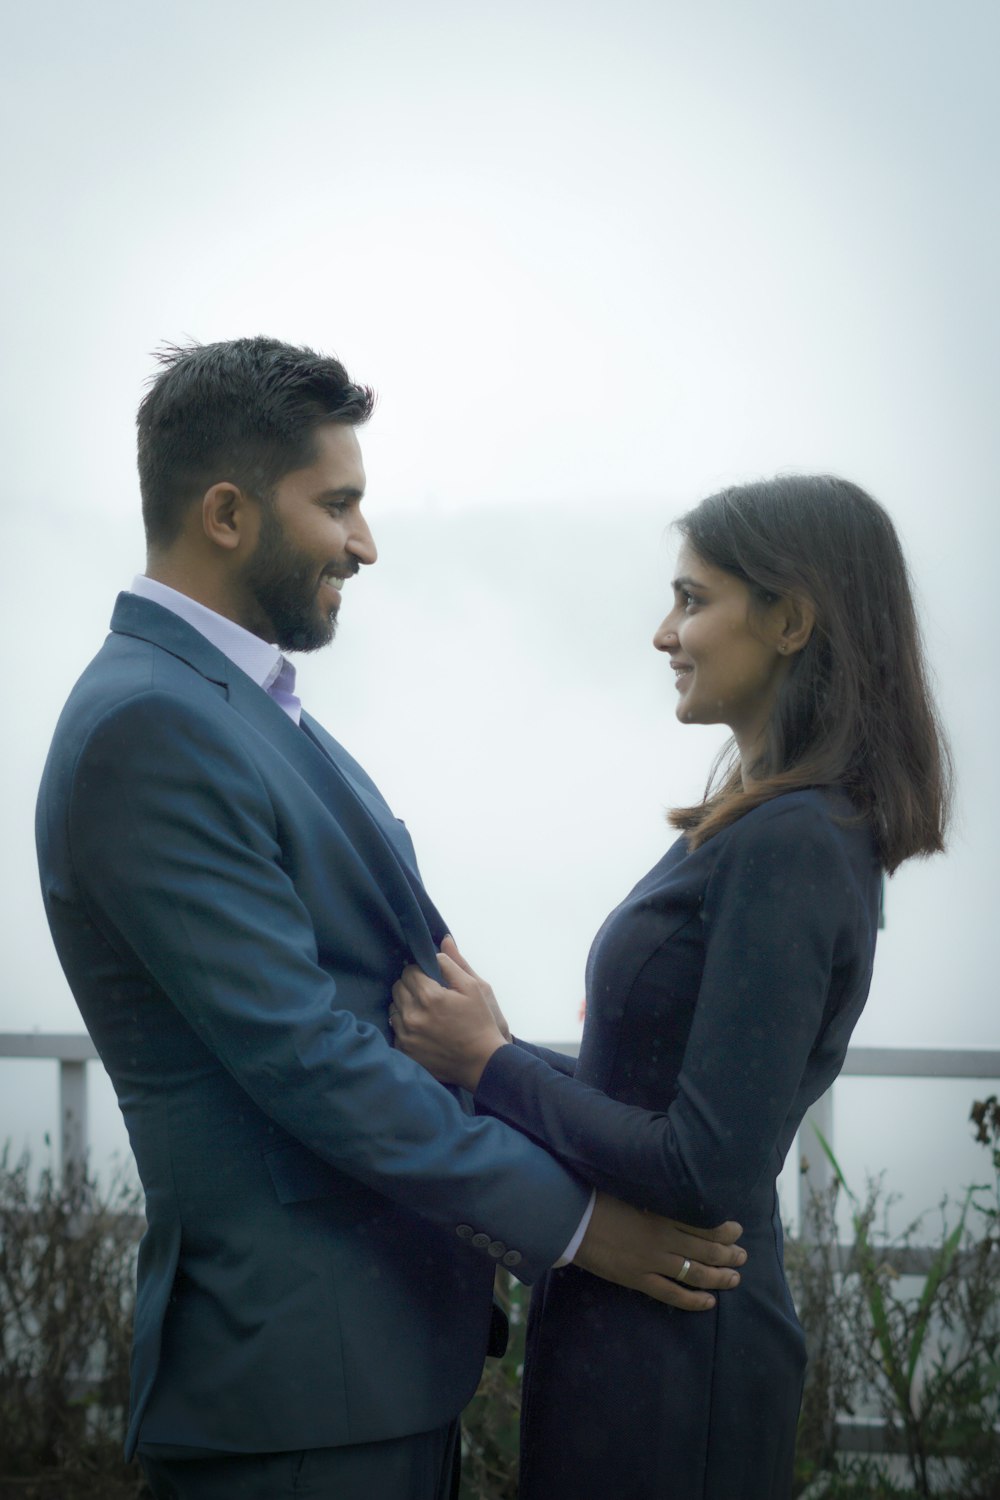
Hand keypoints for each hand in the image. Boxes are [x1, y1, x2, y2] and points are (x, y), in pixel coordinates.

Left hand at [390, 937, 509, 1090]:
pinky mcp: (404, 1051)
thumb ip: (455, 963)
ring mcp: (406, 1035)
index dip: (419, 971)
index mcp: (430, 996)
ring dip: (405, 1005)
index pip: (409, 971)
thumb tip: (443, 940)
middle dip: (410, 986)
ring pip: (393, 1008)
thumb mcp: (475, 988)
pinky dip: (404, 1026)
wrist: (482, 1062)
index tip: (430, 978)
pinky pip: (394, 1029)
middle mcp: (413, 1015)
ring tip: (424, 1012)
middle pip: (397, 988)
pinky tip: (421, 1029)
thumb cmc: (480, 1022)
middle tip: (428, 994)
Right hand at [574, 1192, 745, 1311]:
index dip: (724, 1230)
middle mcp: (663, 1239)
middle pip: (706, 1250)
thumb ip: (657, 1196)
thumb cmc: (600, 1197)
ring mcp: (652, 1261)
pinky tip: (709, 1302)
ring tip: (734, 1278)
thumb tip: (676, 1192)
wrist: (572, 1218)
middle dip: (729, 1254)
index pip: (703, 1224)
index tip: (737, 1230)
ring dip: (719, 1277)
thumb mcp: (633, 1189)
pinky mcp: (638, 1279)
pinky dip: (693, 1300)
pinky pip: (672, 1294)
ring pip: (695, 1273)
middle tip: (742, 1256)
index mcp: (662, 1213)